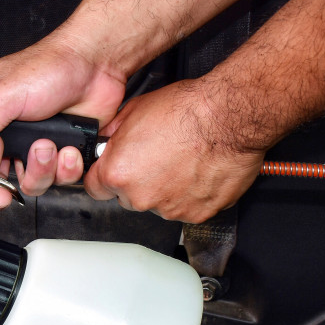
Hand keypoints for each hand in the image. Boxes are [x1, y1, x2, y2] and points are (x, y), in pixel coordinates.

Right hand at [0, 33, 126, 209]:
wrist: (95, 65)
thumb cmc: (50, 67)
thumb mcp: (1, 93)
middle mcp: (9, 137)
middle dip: (0, 190)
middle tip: (3, 193)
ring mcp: (36, 148)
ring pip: (30, 183)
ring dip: (39, 171)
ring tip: (46, 146)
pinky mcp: (61, 155)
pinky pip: (59, 180)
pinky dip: (65, 169)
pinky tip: (67, 148)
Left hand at [84, 79, 264, 222]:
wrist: (229, 116)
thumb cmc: (187, 110)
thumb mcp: (133, 111)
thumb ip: (112, 135)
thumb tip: (104, 143)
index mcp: (118, 174)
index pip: (95, 188)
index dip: (106, 177)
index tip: (115, 170)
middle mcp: (141, 197)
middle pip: (128, 198)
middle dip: (138, 182)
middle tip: (157, 159)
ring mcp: (169, 209)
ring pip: (158, 204)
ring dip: (165, 189)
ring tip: (182, 162)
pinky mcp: (196, 214)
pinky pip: (186, 208)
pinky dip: (190, 195)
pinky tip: (197, 172)